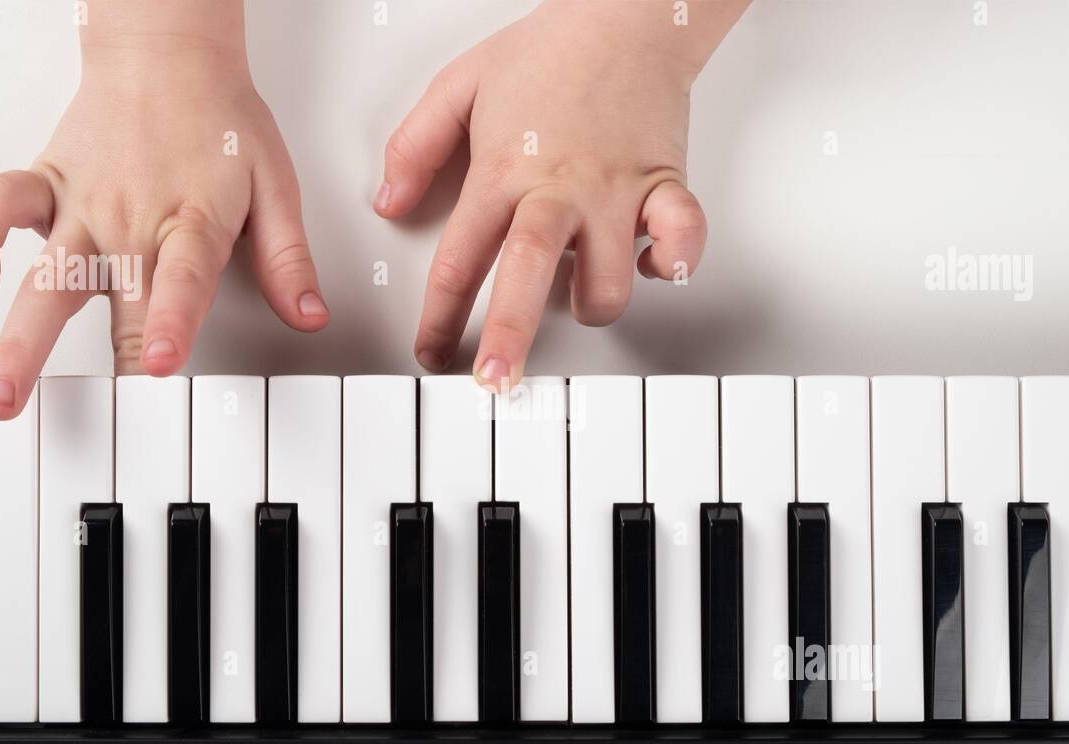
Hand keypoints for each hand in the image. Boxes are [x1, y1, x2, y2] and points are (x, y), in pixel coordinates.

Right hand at [0, 0, 326, 418]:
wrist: (165, 54)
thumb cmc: (219, 120)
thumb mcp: (274, 186)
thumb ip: (287, 257)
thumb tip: (309, 314)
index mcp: (192, 217)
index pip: (182, 279)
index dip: (172, 323)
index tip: (162, 364)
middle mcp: (132, 218)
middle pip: (119, 298)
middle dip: (114, 362)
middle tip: (106, 425)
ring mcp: (83, 205)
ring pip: (46, 275)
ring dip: (20, 337)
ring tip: (3, 390)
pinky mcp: (47, 185)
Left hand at [376, 0, 747, 388]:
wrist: (627, 15)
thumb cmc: (549, 52)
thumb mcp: (459, 85)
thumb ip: (414, 145)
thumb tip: (388, 201)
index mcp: (502, 172)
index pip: (460, 259)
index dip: (440, 316)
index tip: (431, 352)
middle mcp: (557, 191)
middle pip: (528, 276)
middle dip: (510, 338)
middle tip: (497, 382)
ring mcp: (615, 193)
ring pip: (606, 283)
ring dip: (590, 305)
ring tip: (577, 294)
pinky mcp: (664, 186)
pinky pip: (680, 243)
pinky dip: (670, 267)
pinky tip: (647, 267)